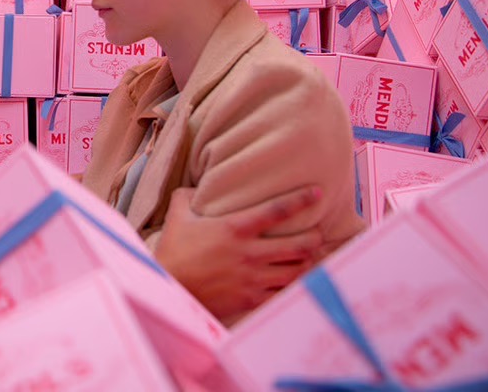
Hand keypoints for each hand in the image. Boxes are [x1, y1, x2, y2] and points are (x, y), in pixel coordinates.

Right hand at [153, 185, 323, 322]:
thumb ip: (188, 197)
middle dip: (314, 238)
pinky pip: (283, 294)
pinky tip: (296, 281)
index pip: (277, 211)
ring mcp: (252, 278)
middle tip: (317, 234)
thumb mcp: (178, 216)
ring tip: (310, 258)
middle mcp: (249, 253)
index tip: (317, 194)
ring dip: (307, 263)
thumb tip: (197, 187)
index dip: (301, 200)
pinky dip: (294, 286)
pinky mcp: (250, 299)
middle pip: (298, 245)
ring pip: (296, 271)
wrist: (170, 289)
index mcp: (235, 228)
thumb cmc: (173, 252)